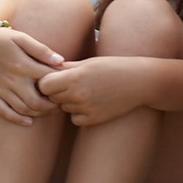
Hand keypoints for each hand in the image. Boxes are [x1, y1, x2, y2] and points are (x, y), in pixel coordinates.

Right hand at [0, 25, 65, 119]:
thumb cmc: (3, 38)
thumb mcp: (22, 38)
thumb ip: (41, 50)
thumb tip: (61, 62)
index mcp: (23, 65)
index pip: (47, 81)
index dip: (60, 85)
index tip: (66, 86)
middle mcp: (12, 80)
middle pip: (37, 102)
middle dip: (52, 107)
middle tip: (60, 103)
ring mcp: (0, 89)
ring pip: (23, 109)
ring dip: (39, 114)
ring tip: (48, 110)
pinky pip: (3, 111)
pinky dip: (17, 119)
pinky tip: (28, 121)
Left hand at [36, 55, 150, 127]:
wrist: (139, 82)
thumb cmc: (113, 67)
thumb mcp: (88, 63)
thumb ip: (65, 68)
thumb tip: (44, 69)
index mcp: (74, 77)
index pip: (43, 85)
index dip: (46, 82)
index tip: (54, 79)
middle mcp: (78, 94)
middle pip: (52, 97)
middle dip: (56, 92)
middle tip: (69, 85)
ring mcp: (86, 108)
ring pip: (63, 108)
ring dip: (68, 102)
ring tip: (85, 92)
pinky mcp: (94, 119)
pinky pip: (75, 119)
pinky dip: (78, 113)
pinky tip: (90, 104)